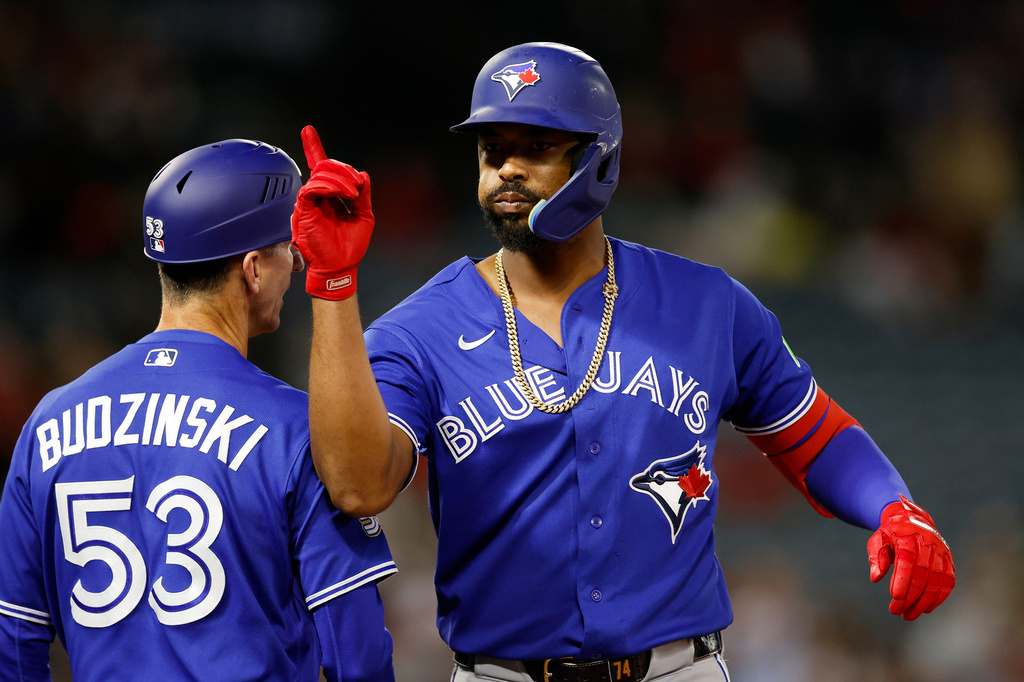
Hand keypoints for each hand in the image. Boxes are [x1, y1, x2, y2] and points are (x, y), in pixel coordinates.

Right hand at [291, 125, 372, 299]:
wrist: (341, 267)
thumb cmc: (350, 247)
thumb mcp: (364, 216)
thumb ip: (364, 196)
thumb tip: (363, 175)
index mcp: (329, 196)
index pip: (319, 167)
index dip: (314, 148)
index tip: (308, 130)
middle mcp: (317, 197)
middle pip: (324, 167)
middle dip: (342, 169)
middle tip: (357, 184)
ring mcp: (309, 203)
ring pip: (319, 175)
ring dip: (339, 179)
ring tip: (352, 193)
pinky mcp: (303, 211)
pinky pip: (311, 188)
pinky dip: (326, 186)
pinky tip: (339, 193)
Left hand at [867, 495, 954, 619]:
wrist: (911, 518)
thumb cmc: (891, 532)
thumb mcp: (878, 539)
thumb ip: (876, 556)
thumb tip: (876, 578)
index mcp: (908, 536)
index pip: (906, 561)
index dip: (902, 580)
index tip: (895, 597)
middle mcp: (928, 544)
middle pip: (922, 575)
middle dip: (910, 596)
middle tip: (896, 611)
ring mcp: (941, 552)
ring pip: (936, 581)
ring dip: (923, 602)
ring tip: (909, 615)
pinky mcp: (949, 560)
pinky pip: (948, 582)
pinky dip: (939, 598)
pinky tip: (926, 609)